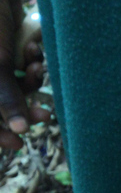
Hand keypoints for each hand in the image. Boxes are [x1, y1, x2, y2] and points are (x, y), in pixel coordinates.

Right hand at [0, 0, 48, 149]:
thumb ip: (6, 98)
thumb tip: (19, 130)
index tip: (19, 143)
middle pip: (1, 103)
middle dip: (24, 106)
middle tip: (44, 115)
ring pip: (16, 86)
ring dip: (31, 81)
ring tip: (37, 66)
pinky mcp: (7, 49)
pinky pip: (22, 68)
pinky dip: (32, 64)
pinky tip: (34, 49)